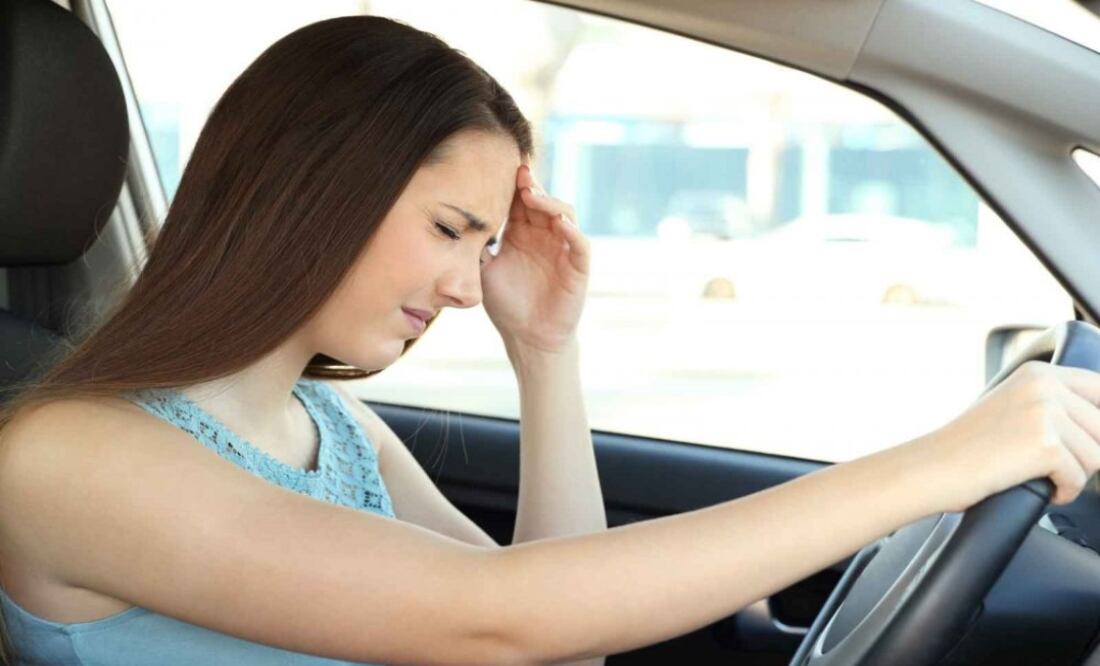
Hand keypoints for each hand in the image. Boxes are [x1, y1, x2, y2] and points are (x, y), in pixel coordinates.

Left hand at [482, 164, 589, 354]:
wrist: (528, 338)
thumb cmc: (507, 306)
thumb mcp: (485, 270)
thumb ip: (476, 246)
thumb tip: (454, 222)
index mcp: (522, 234)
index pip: (520, 202)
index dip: (513, 185)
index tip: (499, 168)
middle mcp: (545, 236)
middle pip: (542, 200)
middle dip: (530, 186)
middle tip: (517, 173)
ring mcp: (564, 249)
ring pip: (564, 213)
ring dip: (549, 202)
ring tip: (531, 195)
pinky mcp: (578, 267)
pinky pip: (579, 243)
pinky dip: (572, 230)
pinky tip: (558, 222)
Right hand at [918, 361, 1099, 511]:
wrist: (933, 468)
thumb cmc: (967, 449)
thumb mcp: (1013, 409)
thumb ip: (1055, 407)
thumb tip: (1096, 429)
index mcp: (1038, 373)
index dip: (1097, 425)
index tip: (1088, 443)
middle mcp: (1044, 385)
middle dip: (1084, 456)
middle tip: (1051, 466)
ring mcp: (1045, 412)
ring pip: (1097, 457)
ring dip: (1073, 476)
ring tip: (1040, 476)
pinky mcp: (1045, 444)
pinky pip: (1079, 479)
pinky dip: (1062, 492)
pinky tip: (1038, 488)